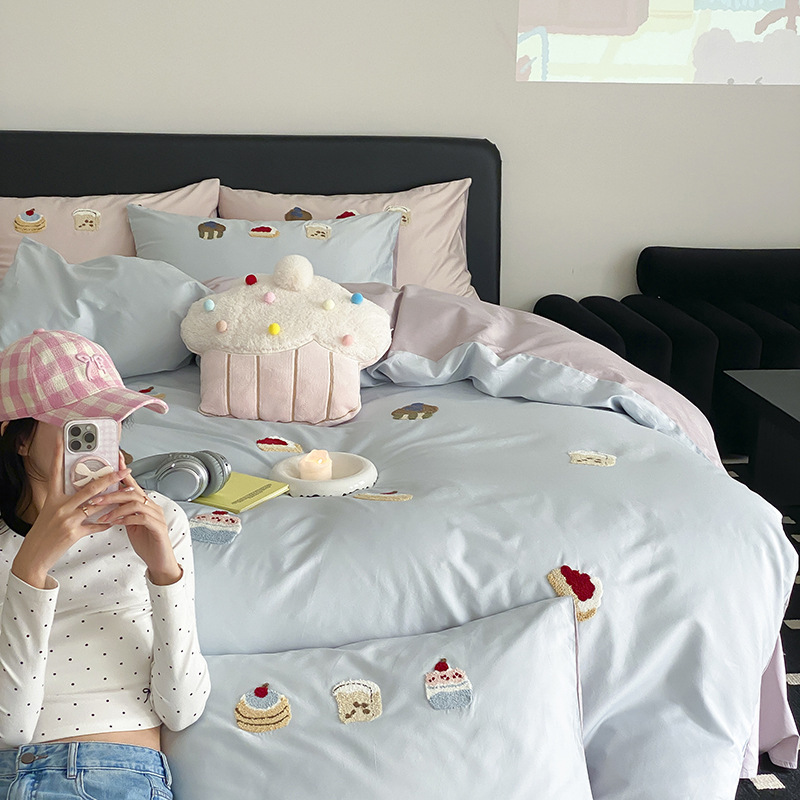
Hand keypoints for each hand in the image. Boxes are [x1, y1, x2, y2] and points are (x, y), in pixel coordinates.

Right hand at [12, 436, 127, 588]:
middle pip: (89, 488)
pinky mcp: (73, 533)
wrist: (33, 556)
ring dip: (116, 500)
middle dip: (109, 478)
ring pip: (97, 505)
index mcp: (53, 498)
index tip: (63, 439)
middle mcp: (60, 506)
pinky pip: (96, 525)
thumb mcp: (50, 512)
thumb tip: (84, 492)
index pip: (55, 472)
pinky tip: (115, 520)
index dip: (57, 455)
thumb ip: (66, 500)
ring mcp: (67, 520)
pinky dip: (107, 523)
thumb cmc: (43, 533)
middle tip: (123, 470)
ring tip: (128, 493)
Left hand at [90, 452, 181, 585]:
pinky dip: (126, 518)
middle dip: (111, 493)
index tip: (114, 458)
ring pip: (135, 502)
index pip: (132, 483)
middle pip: (132, 491)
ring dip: (116, 507)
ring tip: (101, 514)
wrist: (160, 560)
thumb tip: (103, 505)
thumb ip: (121, 512)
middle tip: (94, 499)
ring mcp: (156, 515)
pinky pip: (140, 517)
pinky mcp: (158, 527)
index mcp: (144, 503)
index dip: (123, 470)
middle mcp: (152, 506)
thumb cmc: (145, 542)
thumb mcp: (130, 524)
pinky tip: (115, 523)